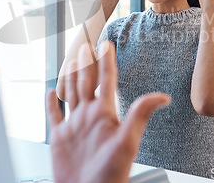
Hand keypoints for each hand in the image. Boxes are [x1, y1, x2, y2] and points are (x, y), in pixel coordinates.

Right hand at [47, 42, 170, 182]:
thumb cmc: (110, 175)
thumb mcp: (127, 142)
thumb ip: (140, 115)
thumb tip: (163, 97)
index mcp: (104, 113)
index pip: (106, 80)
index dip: (106, 61)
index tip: (107, 44)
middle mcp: (89, 115)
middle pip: (86, 81)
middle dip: (86, 62)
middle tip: (86, 43)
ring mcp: (74, 125)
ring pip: (71, 93)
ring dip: (71, 76)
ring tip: (72, 60)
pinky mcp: (60, 137)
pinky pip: (54, 115)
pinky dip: (51, 103)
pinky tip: (52, 92)